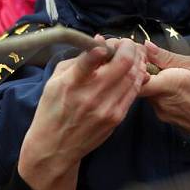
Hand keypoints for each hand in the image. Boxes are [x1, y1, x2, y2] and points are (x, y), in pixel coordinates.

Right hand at [18, 37, 148, 189]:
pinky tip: (136, 69)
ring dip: (137, 60)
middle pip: (122, 64)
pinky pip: (134, 92)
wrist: (55, 147)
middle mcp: (91, 95)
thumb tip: (99, 43)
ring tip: (133, 53)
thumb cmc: (51, 110)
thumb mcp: (54, 81)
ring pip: (133, 76)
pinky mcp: (116, 118)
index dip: (104, 46)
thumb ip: (78, 61)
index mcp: (71, 83)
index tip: (106, 41)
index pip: (90, 60)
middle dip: (128, 47)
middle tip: (125, 43)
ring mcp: (107, 108)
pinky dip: (138, 77)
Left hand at [139, 41, 189, 163]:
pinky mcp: (168, 121)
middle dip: (141, 69)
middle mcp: (161, 102)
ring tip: (169, 72)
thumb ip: (171, 58)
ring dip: (153, 81)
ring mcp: (163, 114)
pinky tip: (178, 89)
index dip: (132, 62)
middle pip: (138, 82)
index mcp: (170, 84)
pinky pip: (157, 102)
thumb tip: (147, 46)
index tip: (140, 51)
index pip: (134, 74)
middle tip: (153, 57)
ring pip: (147, 92)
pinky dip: (161, 92)